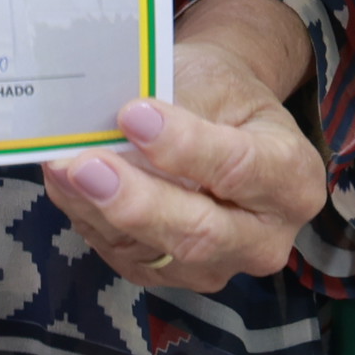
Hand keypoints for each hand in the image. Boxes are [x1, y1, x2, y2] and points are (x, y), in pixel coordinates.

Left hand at [38, 0, 329, 291]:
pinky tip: (65, 185)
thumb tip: (116, 122)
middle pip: (200, 233)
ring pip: (153, 251)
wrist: (219, 118)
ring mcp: (217, 266)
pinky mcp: (170, 275)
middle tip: (86, 165)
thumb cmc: (220, 91)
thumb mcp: (213, 78)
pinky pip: (124, 256)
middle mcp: (265, 238)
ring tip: (60, 167)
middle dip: (137, 201)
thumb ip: (175, 103)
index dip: (186, 146)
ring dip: (97, 210)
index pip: (240, 168)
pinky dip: (89, 219)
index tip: (134, 114)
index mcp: (294, 179)